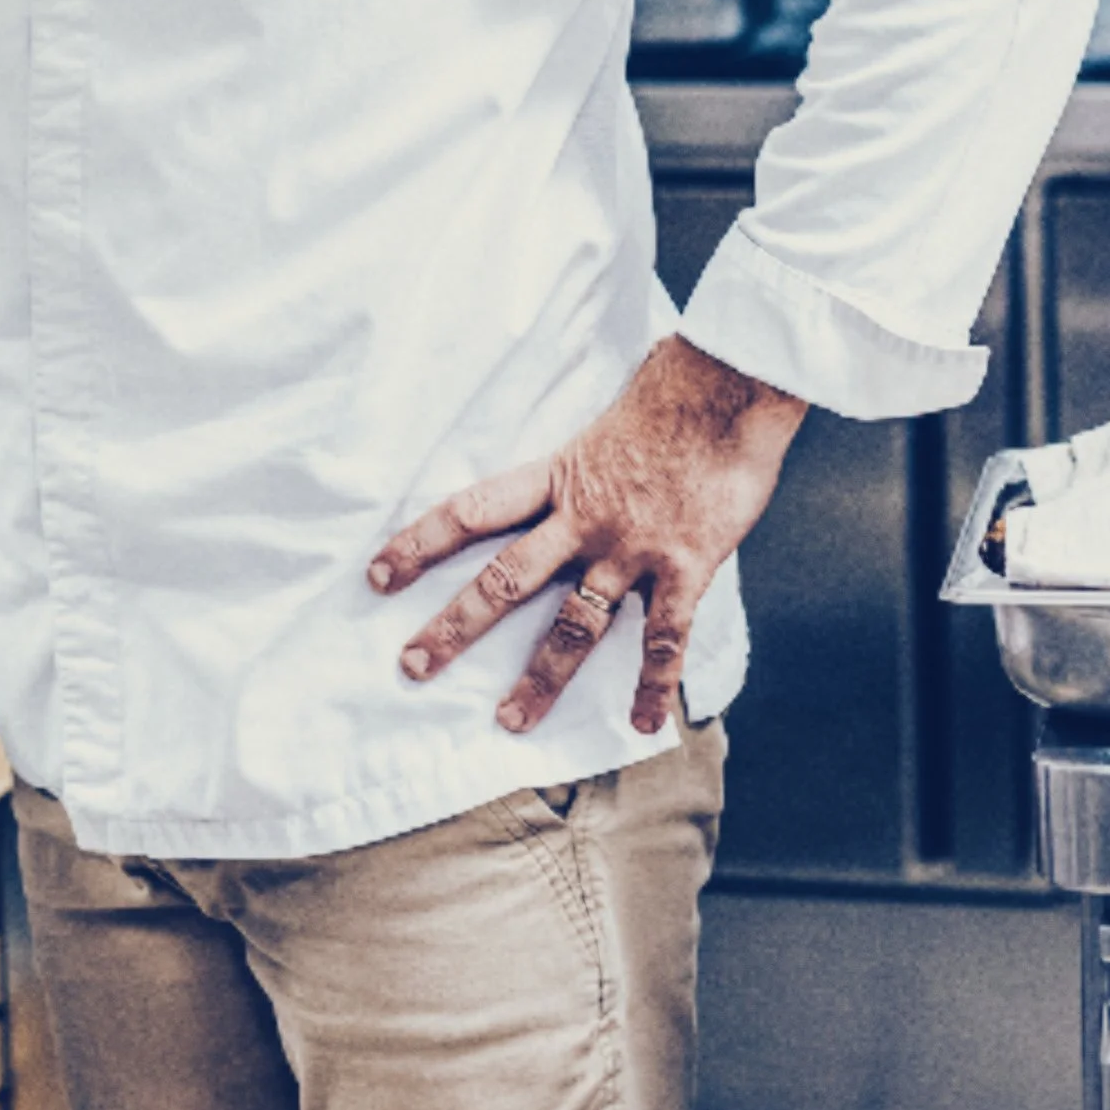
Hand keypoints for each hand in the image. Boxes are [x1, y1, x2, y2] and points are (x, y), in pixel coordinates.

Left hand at [368, 334, 805, 737]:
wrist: (732, 384)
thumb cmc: (674, 387)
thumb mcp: (606, 418)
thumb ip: (584, 460)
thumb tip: (577, 466)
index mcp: (559, 475)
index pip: (471, 511)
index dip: (421, 544)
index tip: (378, 575)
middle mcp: (585, 517)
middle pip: (505, 580)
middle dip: (455, 627)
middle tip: (412, 667)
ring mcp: (633, 547)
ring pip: (576, 625)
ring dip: (542, 678)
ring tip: (511, 722)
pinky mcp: (685, 567)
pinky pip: (665, 639)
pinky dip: (654, 685)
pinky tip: (644, 725)